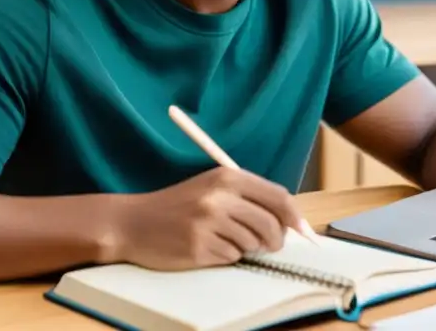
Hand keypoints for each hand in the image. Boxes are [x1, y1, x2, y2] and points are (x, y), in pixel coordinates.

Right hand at [109, 167, 304, 270]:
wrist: (134, 222)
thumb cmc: (178, 205)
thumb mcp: (212, 188)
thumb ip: (248, 197)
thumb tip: (289, 220)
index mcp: (226, 178)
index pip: (277, 196)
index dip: (294, 216)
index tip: (301, 229)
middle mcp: (219, 198)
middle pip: (270, 224)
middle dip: (275, 240)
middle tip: (267, 244)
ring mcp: (208, 224)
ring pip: (252, 244)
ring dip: (245, 247)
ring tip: (223, 238)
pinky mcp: (199, 248)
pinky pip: (230, 258)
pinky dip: (225, 256)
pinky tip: (207, 246)